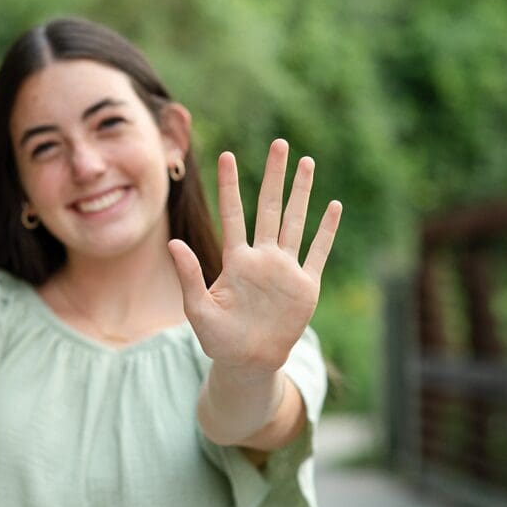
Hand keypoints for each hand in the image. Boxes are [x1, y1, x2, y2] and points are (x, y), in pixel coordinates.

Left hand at [169, 139, 341, 370]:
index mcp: (236, 260)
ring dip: (302, 193)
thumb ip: (189, 274)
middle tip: (279, 144)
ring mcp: (285, 269)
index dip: (230, 185)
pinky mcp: (305, 286)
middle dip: (275, 175)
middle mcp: (262, 257)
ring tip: (307, 162)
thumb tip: (173, 242)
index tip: (227, 155)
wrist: (249, 362)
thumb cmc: (219, 338)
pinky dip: (326, 231)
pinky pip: (318, 253)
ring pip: (295, 221)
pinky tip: (333, 206)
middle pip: (269, 207)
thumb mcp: (197, 308)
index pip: (233, 213)